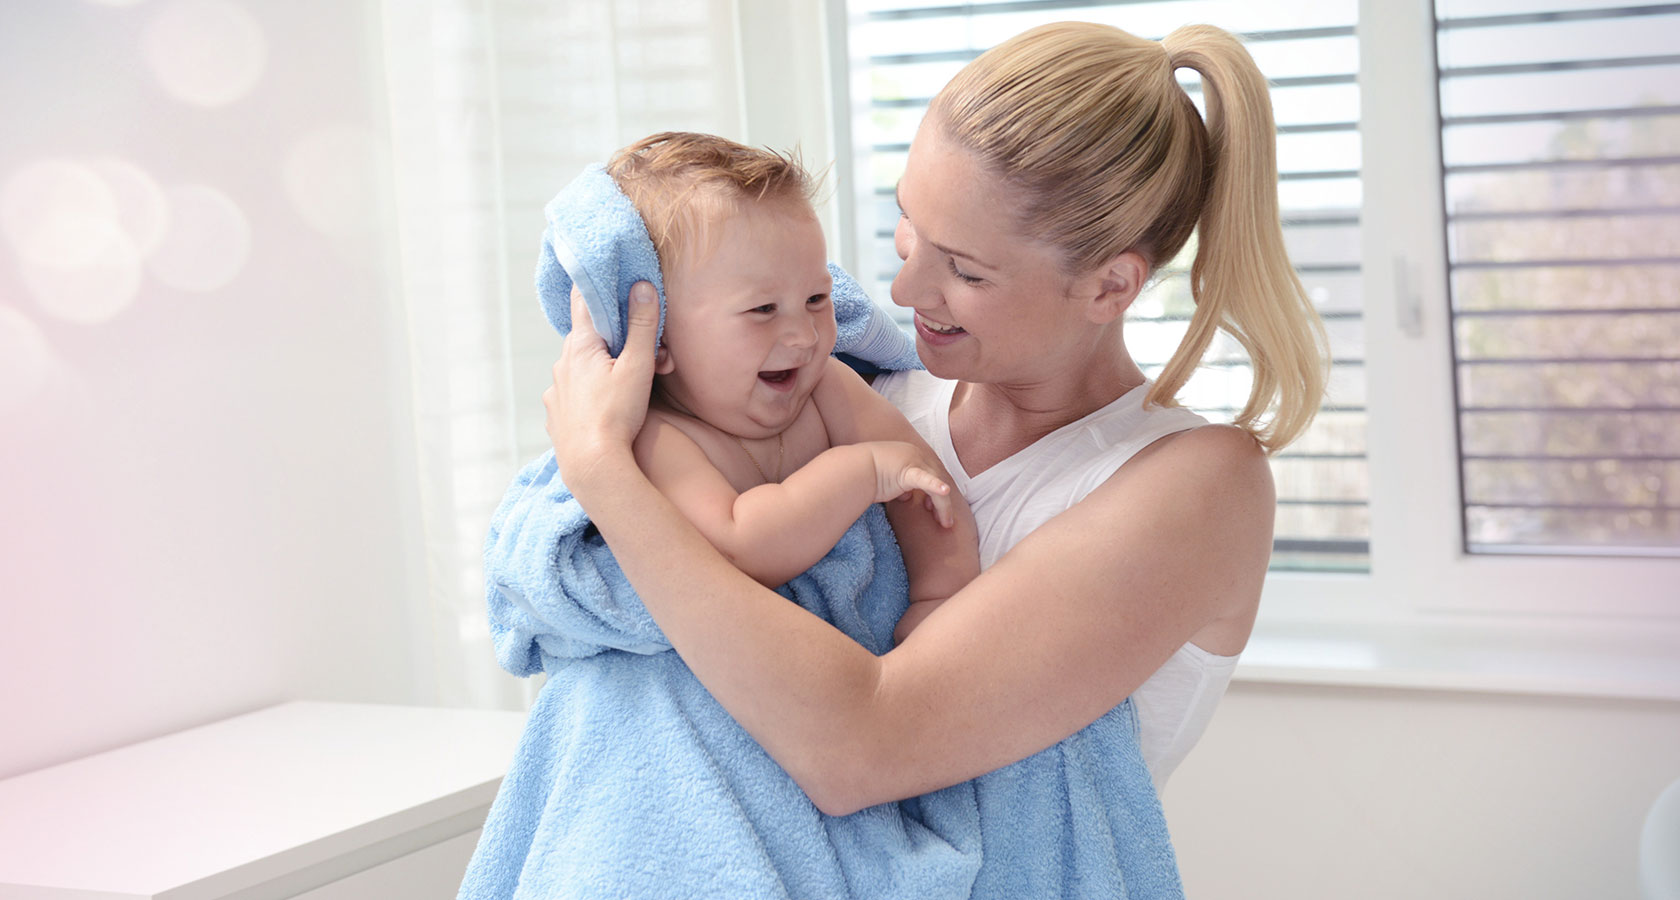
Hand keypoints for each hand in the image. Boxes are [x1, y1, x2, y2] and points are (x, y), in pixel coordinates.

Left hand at [543, 282, 659, 487]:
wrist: (592, 467)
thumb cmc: (617, 416)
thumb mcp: (637, 367)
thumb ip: (641, 325)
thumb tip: (642, 286)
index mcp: (580, 345)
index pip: (584, 300)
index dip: (597, 286)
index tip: (607, 277)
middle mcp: (561, 363)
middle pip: (589, 338)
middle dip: (615, 340)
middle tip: (645, 353)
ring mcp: (556, 391)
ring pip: (581, 368)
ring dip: (603, 369)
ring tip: (629, 388)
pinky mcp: (556, 415)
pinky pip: (574, 394)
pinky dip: (590, 393)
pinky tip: (607, 408)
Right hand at [863, 441, 956, 527]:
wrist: (853, 468)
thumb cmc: (865, 473)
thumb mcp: (888, 477)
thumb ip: (900, 484)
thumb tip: (906, 496)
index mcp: (911, 453)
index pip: (931, 472)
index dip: (935, 489)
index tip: (929, 506)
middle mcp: (916, 454)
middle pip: (938, 478)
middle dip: (941, 500)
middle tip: (942, 519)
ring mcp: (914, 462)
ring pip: (936, 485)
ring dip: (943, 506)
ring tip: (944, 522)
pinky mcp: (909, 472)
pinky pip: (927, 480)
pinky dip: (937, 487)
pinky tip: (945, 492)